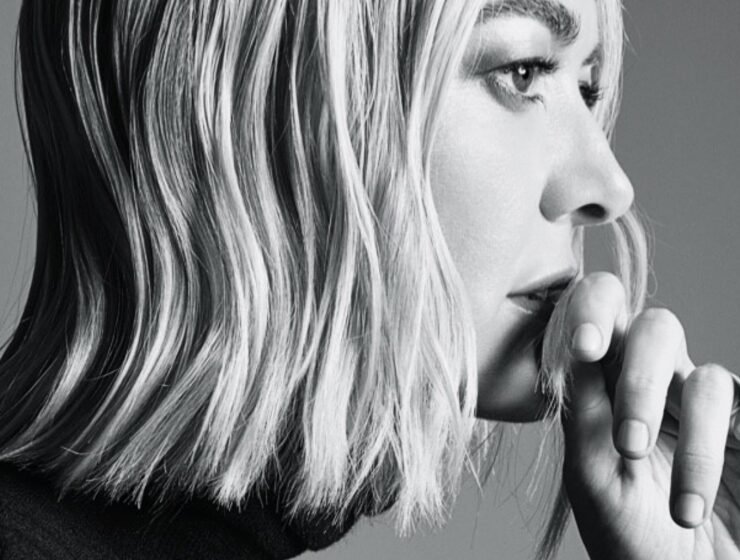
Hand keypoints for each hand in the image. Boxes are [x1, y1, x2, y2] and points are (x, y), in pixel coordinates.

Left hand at [560, 272, 739, 559]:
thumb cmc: (629, 535)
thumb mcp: (594, 477)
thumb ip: (584, 413)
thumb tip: (576, 352)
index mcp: (606, 384)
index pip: (599, 319)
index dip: (591, 310)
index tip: (583, 347)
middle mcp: (657, 383)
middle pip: (658, 330)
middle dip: (641, 381)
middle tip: (628, 443)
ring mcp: (708, 406)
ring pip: (708, 380)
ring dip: (694, 446)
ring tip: (683, 511)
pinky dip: (722, 454)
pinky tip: (700, 502)